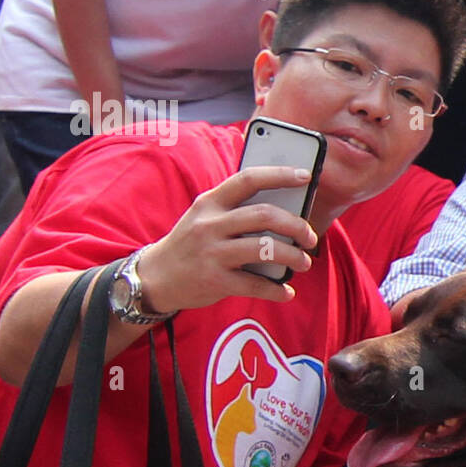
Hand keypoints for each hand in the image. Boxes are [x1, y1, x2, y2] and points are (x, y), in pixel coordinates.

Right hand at [137, 165, 318, 313]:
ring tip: (304, 262)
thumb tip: (286, 208)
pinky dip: (277, 290)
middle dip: (296, 225)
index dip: (280, 175)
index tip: (306, 176)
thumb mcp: (205, 217)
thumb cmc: (192, 243)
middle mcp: (210, 224)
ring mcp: (212, 253)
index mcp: (210, 202)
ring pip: (266, 248)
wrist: (155, 277)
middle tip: (310, 237)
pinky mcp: (215, 281)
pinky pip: (256, 284)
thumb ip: (236, 209)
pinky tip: (286, 291)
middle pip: (264, 215)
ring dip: (293, 257)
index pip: (249, 179)